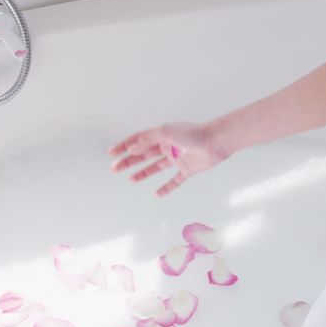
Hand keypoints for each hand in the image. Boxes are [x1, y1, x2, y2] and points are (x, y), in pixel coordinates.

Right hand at [108, 122, 230, 197]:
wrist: (214, 142)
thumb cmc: (191, 134)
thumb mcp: (165, 132)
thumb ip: (147, 140)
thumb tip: (131, 148)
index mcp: (161, 135)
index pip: (138, 140)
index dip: (124, 146)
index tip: (111, 153)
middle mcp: (167, 146)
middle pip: (143, 155)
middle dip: (128, 161)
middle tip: (114, 168)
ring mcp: (177, 159)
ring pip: (156, 167)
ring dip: (143, 173)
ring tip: (131, 179)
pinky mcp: (187, 170)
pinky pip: (174, 181)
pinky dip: (166, 188)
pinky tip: (157, 194)